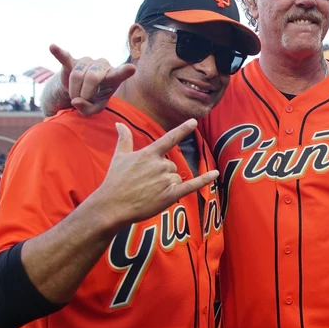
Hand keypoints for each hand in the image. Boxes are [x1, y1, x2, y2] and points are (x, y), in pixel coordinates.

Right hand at [49, 44, 134, 115]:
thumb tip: (76, 101)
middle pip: (92, 78)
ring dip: (74, 91)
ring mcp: (87, 61)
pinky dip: (59, 53)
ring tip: (75, 96)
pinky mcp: (72, 61)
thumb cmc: (93, 99)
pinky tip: (53, 47)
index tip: (131, 68)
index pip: (120, 73)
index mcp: (113, 77)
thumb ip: (89, 109)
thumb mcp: (95, 109)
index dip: (125, 71)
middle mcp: (102, 65)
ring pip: (77, 75)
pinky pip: (65, 57)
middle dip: (85, 93)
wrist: (80, 90)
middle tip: (82, 101)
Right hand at [89, 120, 218, 227]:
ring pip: (177, 177)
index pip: (169, 139)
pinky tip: (215, 174)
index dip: (182, 129)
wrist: (112, 206)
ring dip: (168, 184)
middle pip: (172, 165)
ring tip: (149, 192)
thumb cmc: (114, 181)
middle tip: (145, 184)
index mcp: (148, 154)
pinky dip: (205, 180)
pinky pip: (192, 185)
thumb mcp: (119, 157)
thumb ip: (124, 139)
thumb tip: (119, 123)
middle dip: (163, 174)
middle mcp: (160, 165)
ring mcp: (166, 180)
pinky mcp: (170, 195)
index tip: (194, 121)